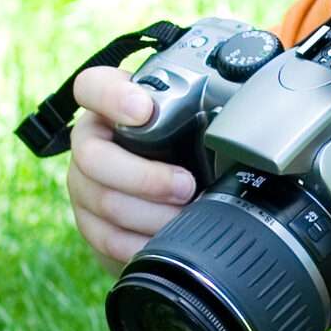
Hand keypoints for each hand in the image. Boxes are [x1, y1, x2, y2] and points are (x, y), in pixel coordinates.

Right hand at [62, 65, 197, 270]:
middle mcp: (91, 144)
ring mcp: (84, 185)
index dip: (111, 97)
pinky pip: (106, 237)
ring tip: (185, 215)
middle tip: (186, 185)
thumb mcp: (190, 125)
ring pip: (103, 201)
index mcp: (111, 108)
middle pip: (93, 157)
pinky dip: (140, 242)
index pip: (92, 87)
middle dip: (145, 177)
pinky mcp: (89, 224)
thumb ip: (201, 114)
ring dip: (150, 214)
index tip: (144, 110)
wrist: (170, 199)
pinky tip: (164, 240)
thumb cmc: (182, 152)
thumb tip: (245, 117)